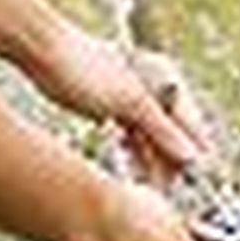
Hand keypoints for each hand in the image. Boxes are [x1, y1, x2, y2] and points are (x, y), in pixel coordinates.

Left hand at [32, 24, 213, 174]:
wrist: (42, 52)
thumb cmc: (86, 67)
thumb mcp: (130, 102)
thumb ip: (162, 130)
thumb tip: (190, 156)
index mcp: (165, 79)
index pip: (190, 122)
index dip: (195, 150)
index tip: (196, 179)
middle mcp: (154, 88)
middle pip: (172, 131)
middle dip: (171, 160)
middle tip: (169, 188)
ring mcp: (133, 98)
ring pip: (151, 137)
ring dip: (153, 161)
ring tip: (153, 187)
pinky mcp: (112, 107)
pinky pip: (132, 135)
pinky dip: (135, 153)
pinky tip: (137, 172)